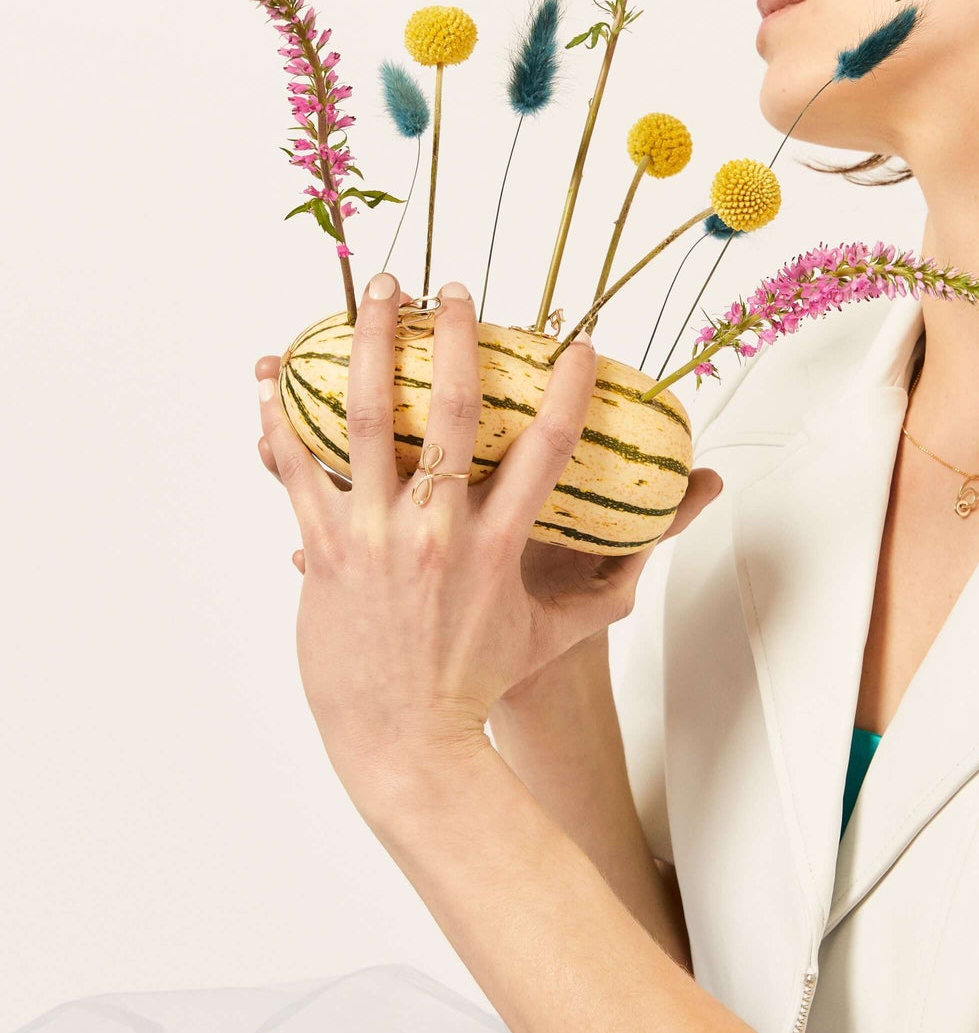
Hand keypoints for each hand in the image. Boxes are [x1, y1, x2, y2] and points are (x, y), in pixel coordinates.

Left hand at [254, 272, 722, 785]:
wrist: (405, 742)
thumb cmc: (482, 684)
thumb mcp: (556, 635)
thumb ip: (608, 589)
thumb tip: (653, 553)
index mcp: (498, 546)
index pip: (546, 449)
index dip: (567, 389)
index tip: (578, 344)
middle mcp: (437, 532)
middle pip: (447, 413)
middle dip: (452, 338)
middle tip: (454, 290)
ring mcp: (374, 539)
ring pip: (365, 423)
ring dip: (364, 348)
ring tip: (369, 296)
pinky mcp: (324, 553)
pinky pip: (298, 473)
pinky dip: (282, 421)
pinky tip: (272, 377)